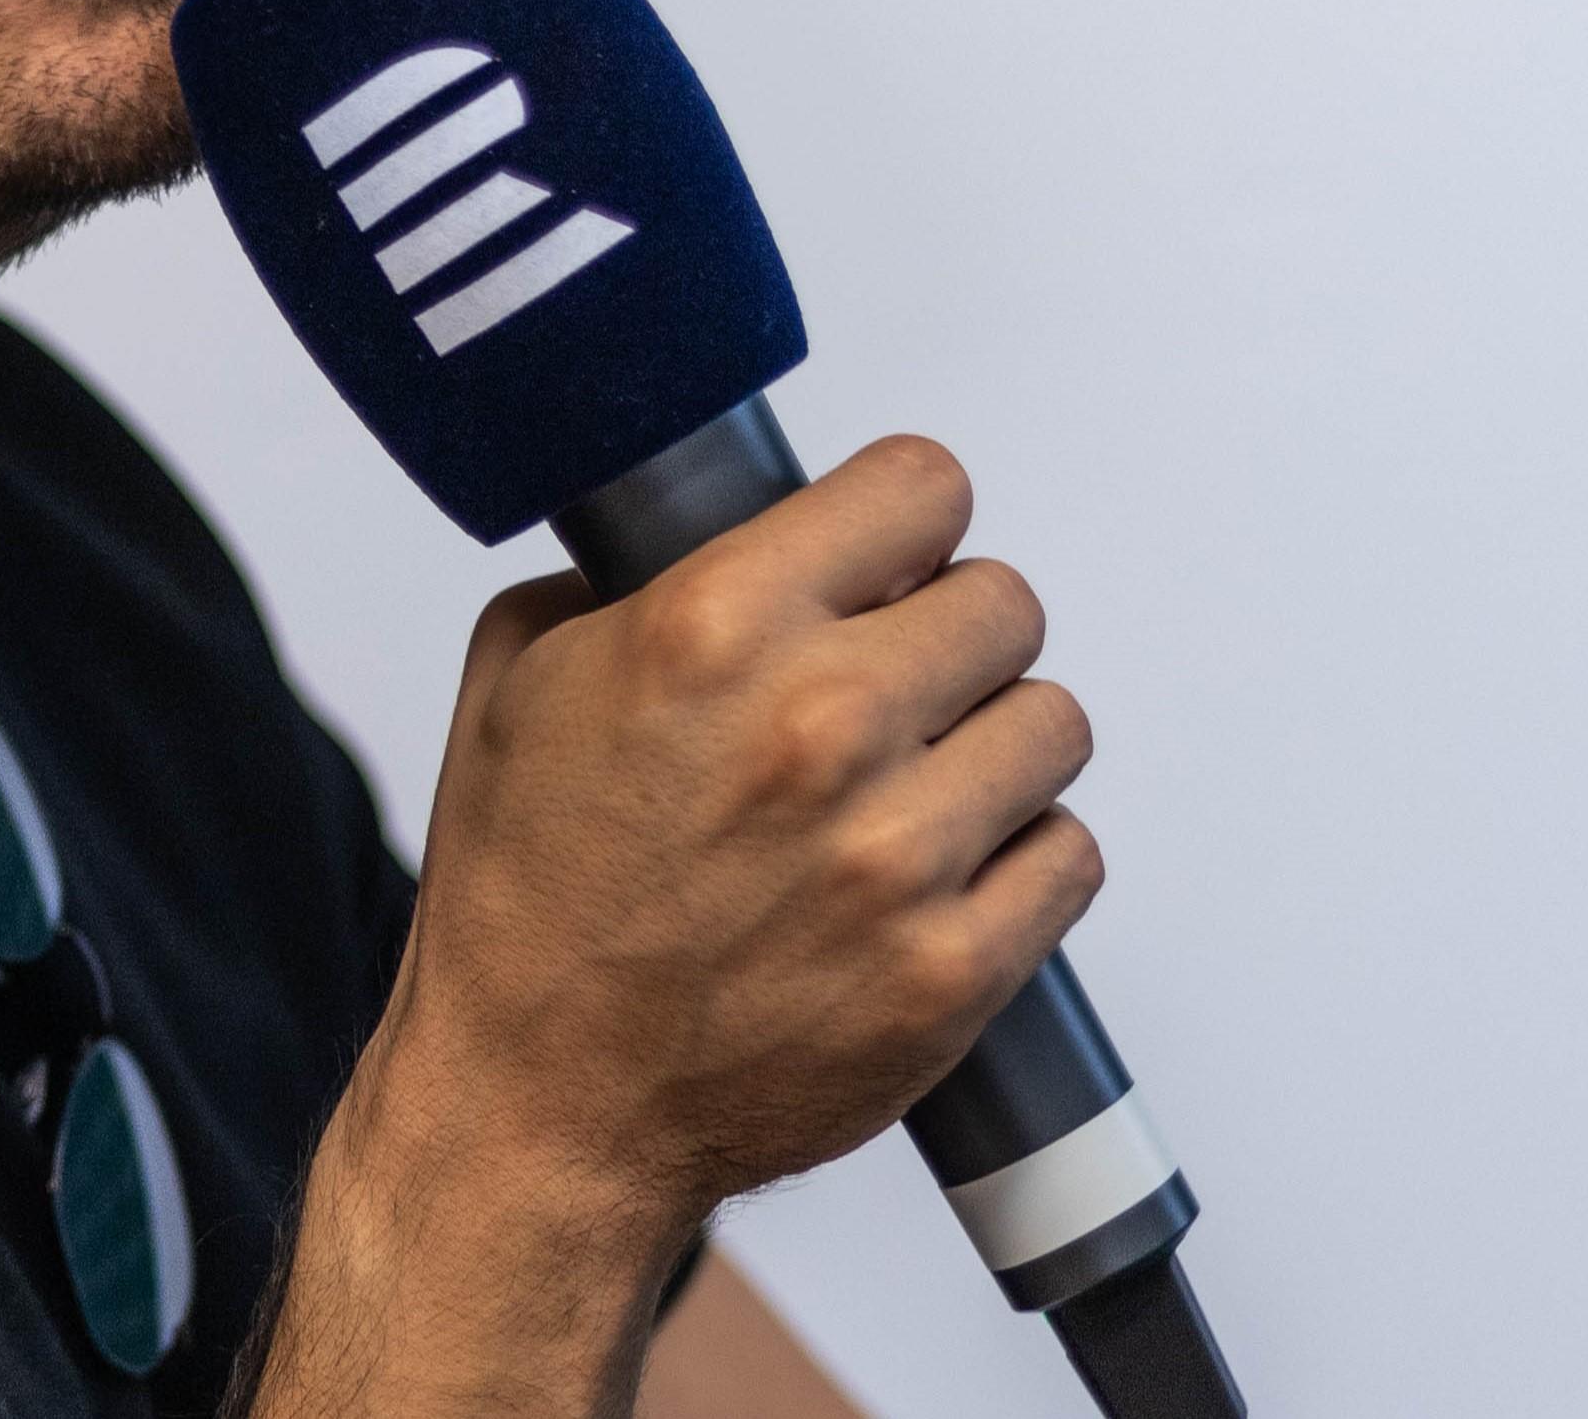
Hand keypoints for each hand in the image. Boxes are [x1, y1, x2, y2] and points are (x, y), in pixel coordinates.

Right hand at [247, 437, 1100, 1417]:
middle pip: (1005, 603)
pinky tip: (937, 875)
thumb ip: (626, 581)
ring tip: (915, 787)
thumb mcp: (519, 681)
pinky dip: (1016, 860)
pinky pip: (1068, 856)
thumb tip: (725, 531)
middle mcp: (819, 724)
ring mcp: (897, 856)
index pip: (922, 487)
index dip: (903, 523)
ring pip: (1052, 726)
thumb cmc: (525, 899)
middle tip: (893, 689)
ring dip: (992, 747)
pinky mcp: (953, 970)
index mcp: (711, 627)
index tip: (887, 558)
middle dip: (948, 637)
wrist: (540, 1101)